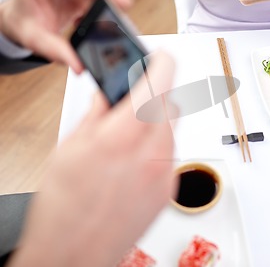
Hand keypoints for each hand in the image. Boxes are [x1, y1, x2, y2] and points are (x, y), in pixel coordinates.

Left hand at [0, 0, 131, 72]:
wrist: (22, 16)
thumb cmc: (25, 21)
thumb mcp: (35, 39)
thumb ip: (55, 51)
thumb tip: (79, 65)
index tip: (124, 2)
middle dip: (111, 0)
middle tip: (123, 22)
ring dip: (107, 6)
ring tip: (109, 24)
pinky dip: (104, 7)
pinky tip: (97, 20)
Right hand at [8, 53, 176, 266]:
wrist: (73, 255)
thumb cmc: (63, 209)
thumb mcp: (70, 147)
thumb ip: (97, 113)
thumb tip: (110, 95)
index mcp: (123, 135)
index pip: (160, 81)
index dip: (162, 62)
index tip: (160, 56)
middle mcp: (153, 152)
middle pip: (170, 104)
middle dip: (154, 96)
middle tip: (131, 103)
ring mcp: (165, 173)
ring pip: (173, 129)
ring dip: (156, 123)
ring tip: (125, 139)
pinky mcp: (170, 190)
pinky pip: (171, 154)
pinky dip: (157, 148)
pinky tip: (132, 163)